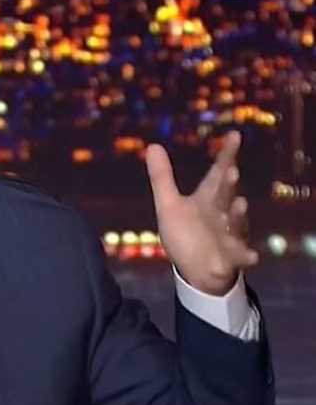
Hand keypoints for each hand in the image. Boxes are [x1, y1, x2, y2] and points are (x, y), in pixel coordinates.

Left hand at [145, 131, 259, 295]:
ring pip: (236, 223)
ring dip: (237, 215)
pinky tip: (251, 256)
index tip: (235, 135)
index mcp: (207, 199)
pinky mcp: (232, 257)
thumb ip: (162, 178)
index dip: (226, 155)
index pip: (217, 173)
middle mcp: (221, 213)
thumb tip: (153, 145)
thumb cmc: (186, 233)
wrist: (196, 269)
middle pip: (225, 196)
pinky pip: (240, 256)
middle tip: (231, 172)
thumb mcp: (169, 205)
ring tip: (240, 204)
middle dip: (228, 186)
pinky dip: (245, 255)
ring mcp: (229, 234)